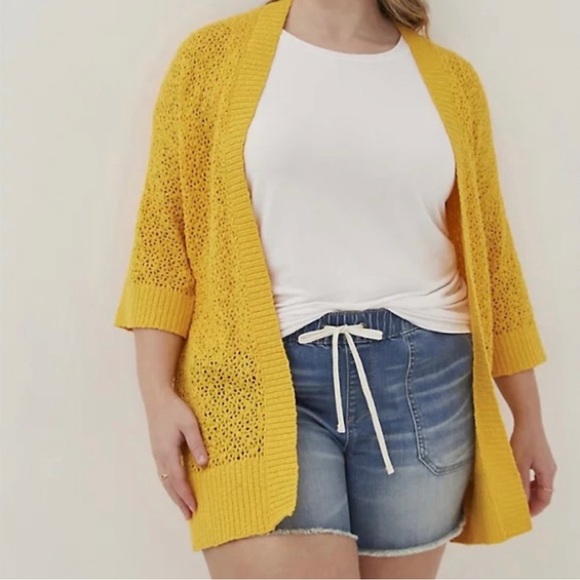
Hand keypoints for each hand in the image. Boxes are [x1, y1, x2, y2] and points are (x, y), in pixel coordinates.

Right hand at [145, 389, 208, 519]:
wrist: (157, 399)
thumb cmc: (175, 410)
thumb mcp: (190, 424)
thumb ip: (197, 444)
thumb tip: (204, 464)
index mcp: (168, 452)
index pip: (178, 479)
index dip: (186, 495)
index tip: (194, 508)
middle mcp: (160, 457)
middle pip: (169, 485)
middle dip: (180, 501)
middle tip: (189, 516)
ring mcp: (157, 454)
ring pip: (165, 481)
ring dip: (174, 495)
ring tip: (183, 507)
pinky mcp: (157, 450)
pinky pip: (163, 473)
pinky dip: (169, 485)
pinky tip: (174, 487)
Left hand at [510, 420, 556, 516]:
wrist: (527, 421)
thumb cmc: (523, 441)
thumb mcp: (519, 464)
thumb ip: (521, 483)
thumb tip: (522, 500)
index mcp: (548, 474)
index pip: (545, 499)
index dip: (534, 509)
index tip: (523, 515)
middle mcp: (550, 470)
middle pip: (543, 493)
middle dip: (532, 502)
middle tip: (518, 507)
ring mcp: (545, 462)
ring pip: (539, 484)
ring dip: (529, 491)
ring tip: (515, 495)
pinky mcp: (539, 456)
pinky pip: (536, 475)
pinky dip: (528, 481)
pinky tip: (516, 479)